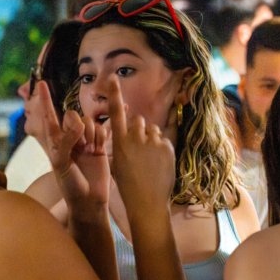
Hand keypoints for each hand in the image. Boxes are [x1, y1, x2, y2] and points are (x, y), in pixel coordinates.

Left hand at [39, 81, 110, 211]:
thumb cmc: (70, 185)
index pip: (49, 116)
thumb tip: (78, 122)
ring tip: (88, 151)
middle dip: (76, 126)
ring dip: (89, 135)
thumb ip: (66, 141)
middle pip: (72, 115)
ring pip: (88, 122)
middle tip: (78, 145)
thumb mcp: (61, 163)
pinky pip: (101, 130)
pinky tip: (98, 150)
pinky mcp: (99, 145)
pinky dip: (100, 138)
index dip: (46, 99)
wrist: (89, 200)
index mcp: (54, 141)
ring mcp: (85, 141)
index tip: (42, 83)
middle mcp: (69, 138)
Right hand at [108, 77, 175, 216]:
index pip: (116, 113)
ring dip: (151, 138)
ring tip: (149, 159)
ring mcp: (153, 142)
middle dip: (139, 129)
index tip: (112, 77)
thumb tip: (128, 130)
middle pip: (139, 120)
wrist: (147, 202)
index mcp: (119, 142)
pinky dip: (161, 147)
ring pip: (152, 129)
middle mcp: (135, 138)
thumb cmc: (128, 185)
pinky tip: (158, 163)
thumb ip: (122, 143)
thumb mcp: (117, 162)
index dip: (114, 94)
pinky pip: (164, 138)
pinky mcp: (167, 146)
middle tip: (139, 148)